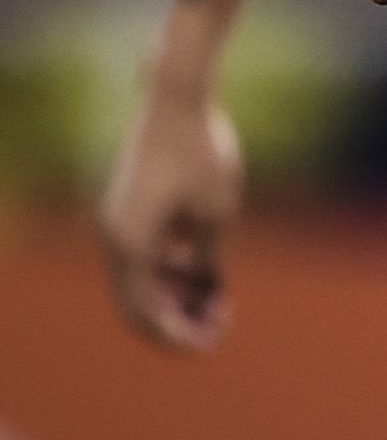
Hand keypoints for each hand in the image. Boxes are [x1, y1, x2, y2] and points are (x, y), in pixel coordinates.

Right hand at [98, 87, 245, 350]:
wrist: (177, 98)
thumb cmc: (202, 151)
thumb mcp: (216, 213)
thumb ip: (208, 260)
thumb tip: (206, 293)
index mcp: (129, 246)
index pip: (147, 315)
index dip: (180, 336)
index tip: (215, 341)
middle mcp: (114, 238)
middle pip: (138, 303)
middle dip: (177, 320)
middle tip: (219, 325)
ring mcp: (118, 223)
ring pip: (142, 279)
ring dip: (176, 296)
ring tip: (219, 302)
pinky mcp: (129, 208)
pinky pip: (146, 255)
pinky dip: (172, 270)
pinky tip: (207, 274)